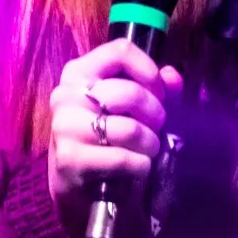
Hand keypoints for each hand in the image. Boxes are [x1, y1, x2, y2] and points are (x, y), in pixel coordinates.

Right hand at [47, 38, 183, 230]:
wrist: (79, 185)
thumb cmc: (108, 138)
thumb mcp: (130, 108)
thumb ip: (155, 88)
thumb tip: (172, 77)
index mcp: (78, 72)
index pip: (120, 51)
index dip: (149, 72)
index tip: (158, 93)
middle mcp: (66, 95)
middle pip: (129, 93)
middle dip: (155, 115)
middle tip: (156, 129)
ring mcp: (64, 127)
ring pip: (129, 129)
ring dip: (150, 144)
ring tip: (148, 150)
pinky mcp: (69, 159)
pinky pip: (122, 158)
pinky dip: (140, 166)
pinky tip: (138, 168)